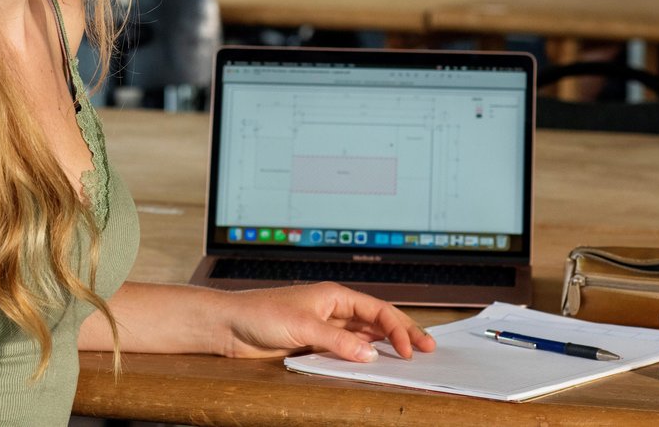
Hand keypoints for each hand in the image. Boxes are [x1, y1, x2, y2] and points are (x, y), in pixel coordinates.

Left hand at [214, 281, 435, 362]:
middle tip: (429, 347)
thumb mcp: (303, 327)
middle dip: (404, 332)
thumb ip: (338, 341)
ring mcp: (326, 326)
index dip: (398, 328)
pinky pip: (348, 349)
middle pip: (377, 320)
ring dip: (387, 345)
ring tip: (410, 356)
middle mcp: (333, 309)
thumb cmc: (260, 314)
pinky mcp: (315, 343)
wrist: (230, 326)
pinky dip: (364, 356)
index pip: (377, 310)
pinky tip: (375, 363)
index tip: (410, 349)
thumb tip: (371, 355)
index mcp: (334, 295)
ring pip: (365, 336)